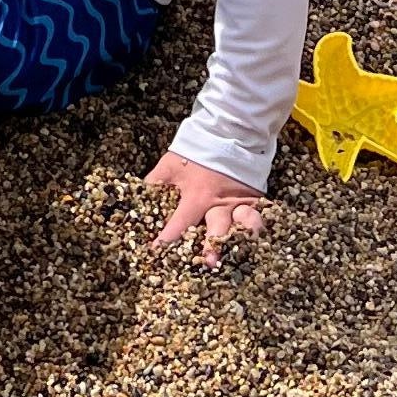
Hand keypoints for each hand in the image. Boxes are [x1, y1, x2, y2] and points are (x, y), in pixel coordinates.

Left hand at [144, 149, 270, 264]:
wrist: (226, 134)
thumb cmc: (193, 152)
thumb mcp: (169, 165)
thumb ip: (155, 184)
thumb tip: (136, 203)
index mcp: (196, 194)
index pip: (180, 222)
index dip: (168, 238)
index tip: (158, 253)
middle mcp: (219, 201)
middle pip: (217, 227)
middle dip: (213, 245)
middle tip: (209, 263)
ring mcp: (239, 201)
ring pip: (245, 224)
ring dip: (243, 239)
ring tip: (243, 254)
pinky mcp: (255, 200)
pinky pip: (261, 217)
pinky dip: (260, 230)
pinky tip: (259, 244)